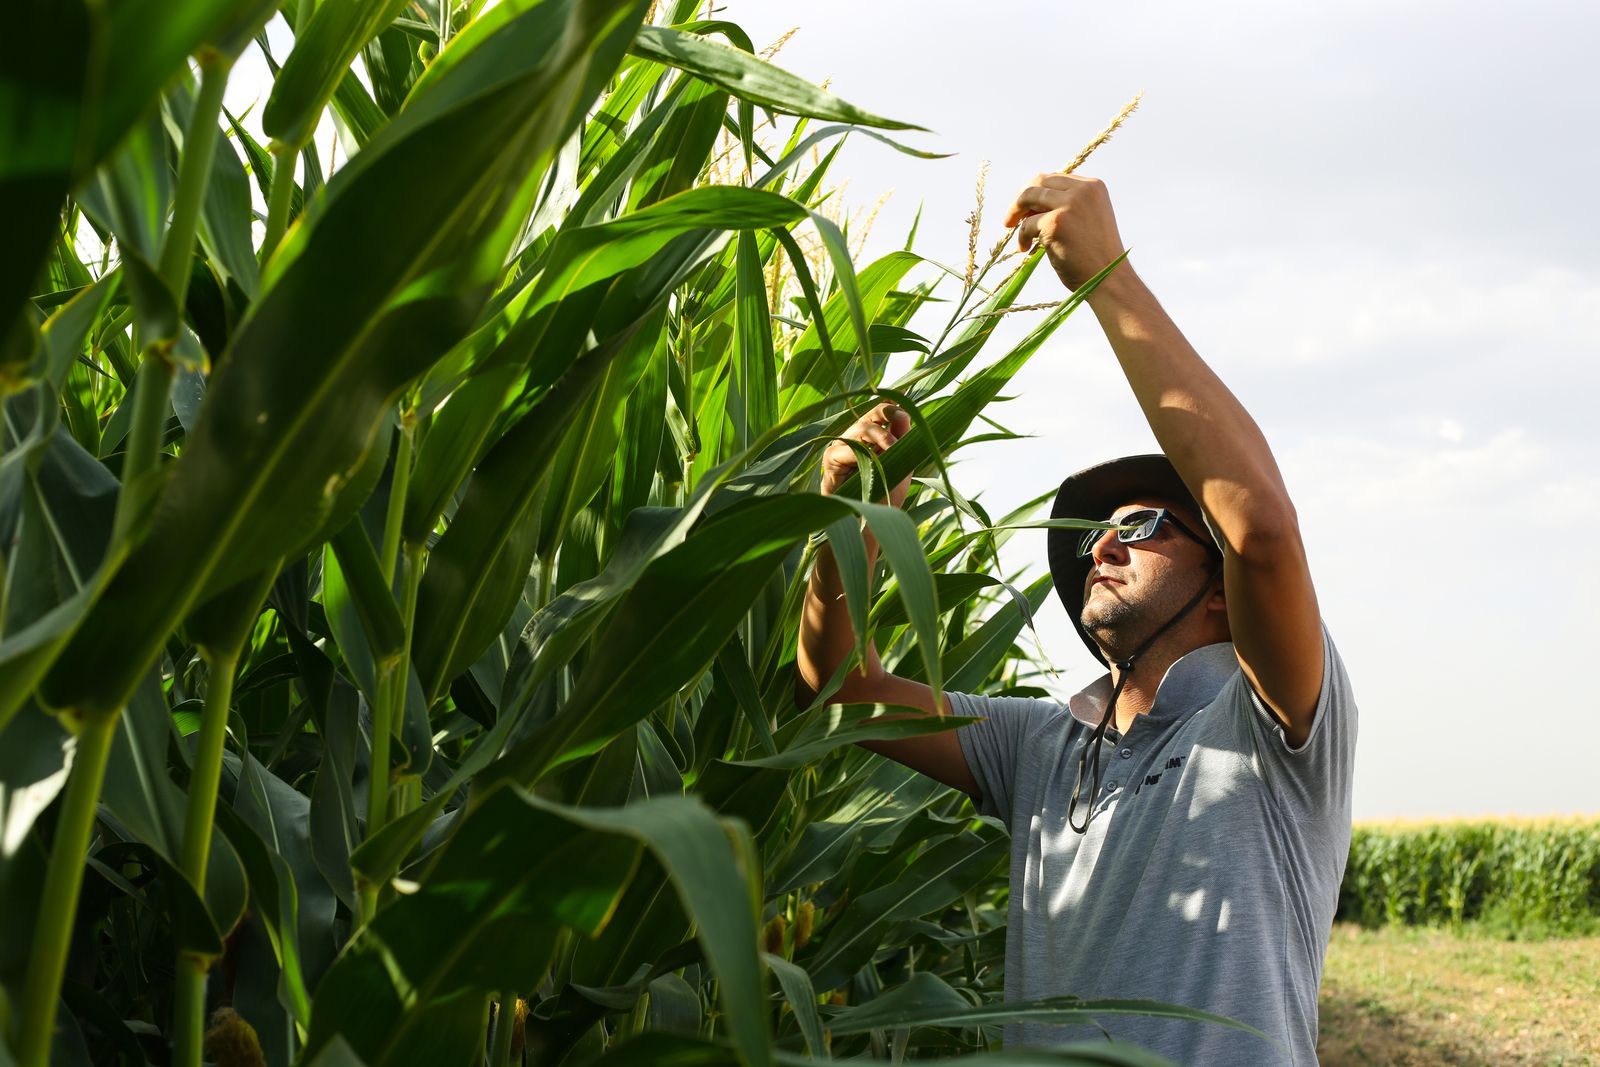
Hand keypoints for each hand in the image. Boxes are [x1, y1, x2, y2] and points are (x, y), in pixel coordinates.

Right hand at [821, 402, 913, 505]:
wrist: (869, 521)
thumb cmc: (883, 494)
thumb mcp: (900, 463)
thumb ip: (902, 438)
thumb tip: (904, 411)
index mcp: (870, 437)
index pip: (878, 413)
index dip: (890, 406)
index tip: (904, 403)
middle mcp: (854, 438)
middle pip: (869, 416)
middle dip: (886, 414)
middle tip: (900, 418)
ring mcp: (841, 446)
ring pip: (860, 429)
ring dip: (879, 436)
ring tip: (892, 448)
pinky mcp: (831, 459)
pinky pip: (847, 448)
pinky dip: (862, 453)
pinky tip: (874, 459)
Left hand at [1002, 173, 1128, 291]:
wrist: (1109, 279)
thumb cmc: (1095, 256)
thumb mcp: (1087, 219)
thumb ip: (1067, 205)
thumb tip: (1030, 202)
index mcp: (1093, 187)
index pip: (1054, 178)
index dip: (1035, 192)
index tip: (1025, 208)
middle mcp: (1082, 190)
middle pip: (1038, 182)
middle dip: (1020, 198)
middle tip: (1011, 219)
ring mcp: (1069, 204)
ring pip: (1028, 196)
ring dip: (1015, 213)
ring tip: (1012, 229)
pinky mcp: (1056, 222)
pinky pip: (1027, 224)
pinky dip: (1022, 237)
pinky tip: (1026, 249)